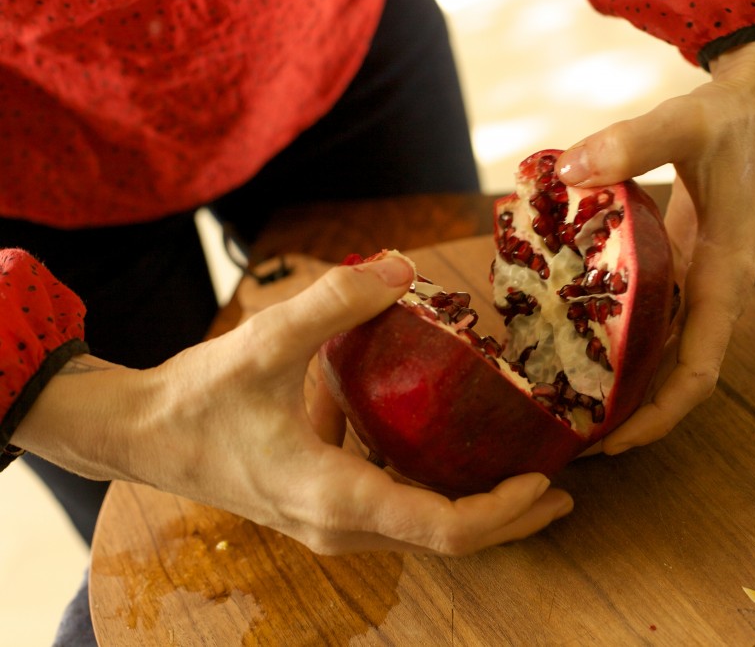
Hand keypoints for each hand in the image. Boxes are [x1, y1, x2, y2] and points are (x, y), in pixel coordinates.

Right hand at [15, 255, 572, 555]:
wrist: (140, 436)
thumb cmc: (195, 400)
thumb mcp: (263, 343)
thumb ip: (333, 304)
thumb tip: (400, 268)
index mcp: (335, 497)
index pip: (445, 527)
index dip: (505, 509)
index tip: (545, 478)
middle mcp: (341, 525)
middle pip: (449, 540)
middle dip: (510, 517)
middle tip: (562, 485)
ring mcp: (333, 524)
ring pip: (426, 531)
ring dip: (481, 508)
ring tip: (527, 472)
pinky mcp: (325, 509)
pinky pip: (400, 511)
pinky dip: (440, 490)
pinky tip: (456, 450)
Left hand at [556, 34, 754, 453]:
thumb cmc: (735, 118)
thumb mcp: (686, 125)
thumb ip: (631, 144)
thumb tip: (568, 172)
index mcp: (725, 277)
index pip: (699, 371)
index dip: (660, 415)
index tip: (614, 442)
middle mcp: (714, 290)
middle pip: (674, 375)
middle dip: (630, 412)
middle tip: (569, 435)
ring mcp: (698, 278)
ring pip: (663, 348)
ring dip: (623, 379)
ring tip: (565, 401)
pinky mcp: (684, 261)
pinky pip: (652, 313)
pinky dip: (619, 333)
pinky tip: (574, 335)